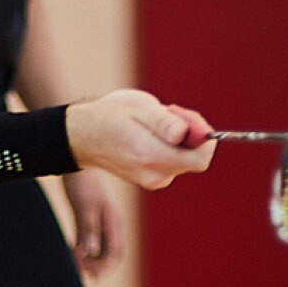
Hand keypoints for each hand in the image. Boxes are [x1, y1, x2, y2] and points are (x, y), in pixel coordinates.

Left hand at [63, 166, 123, 279]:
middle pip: (106, 254)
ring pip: (96, 248)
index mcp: (112, 222)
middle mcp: (109, 224)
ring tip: (71, 265)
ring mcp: (99, 220)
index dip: (104, 268)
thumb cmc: (82, 182)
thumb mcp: (85, 207)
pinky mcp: (88, 217)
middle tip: (77, 273)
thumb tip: (89, 253)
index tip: (90, 276)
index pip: (115, 253)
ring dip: (85, 259)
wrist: (76, 162)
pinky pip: (86, 239)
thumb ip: (88, 230)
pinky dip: (79, 249)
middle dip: (94, 267)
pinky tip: (67, 251)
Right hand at [67, 90, 214, 190]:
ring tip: (154, 122)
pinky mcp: (152, 179)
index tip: (186, 118)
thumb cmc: (110, 115)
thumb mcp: (138, 106)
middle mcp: (155, 174)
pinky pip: (175, 163)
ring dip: (180, 139)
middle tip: (168, 113)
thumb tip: (185, 133)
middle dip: (190, 133)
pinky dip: (170, 146)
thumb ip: (164, 121)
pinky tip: (151, 134)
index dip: (203, 136)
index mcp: (151, 156)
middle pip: (195, 158)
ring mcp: (153, 180)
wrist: (84, 136)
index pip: (201, 159)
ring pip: (186, 159)